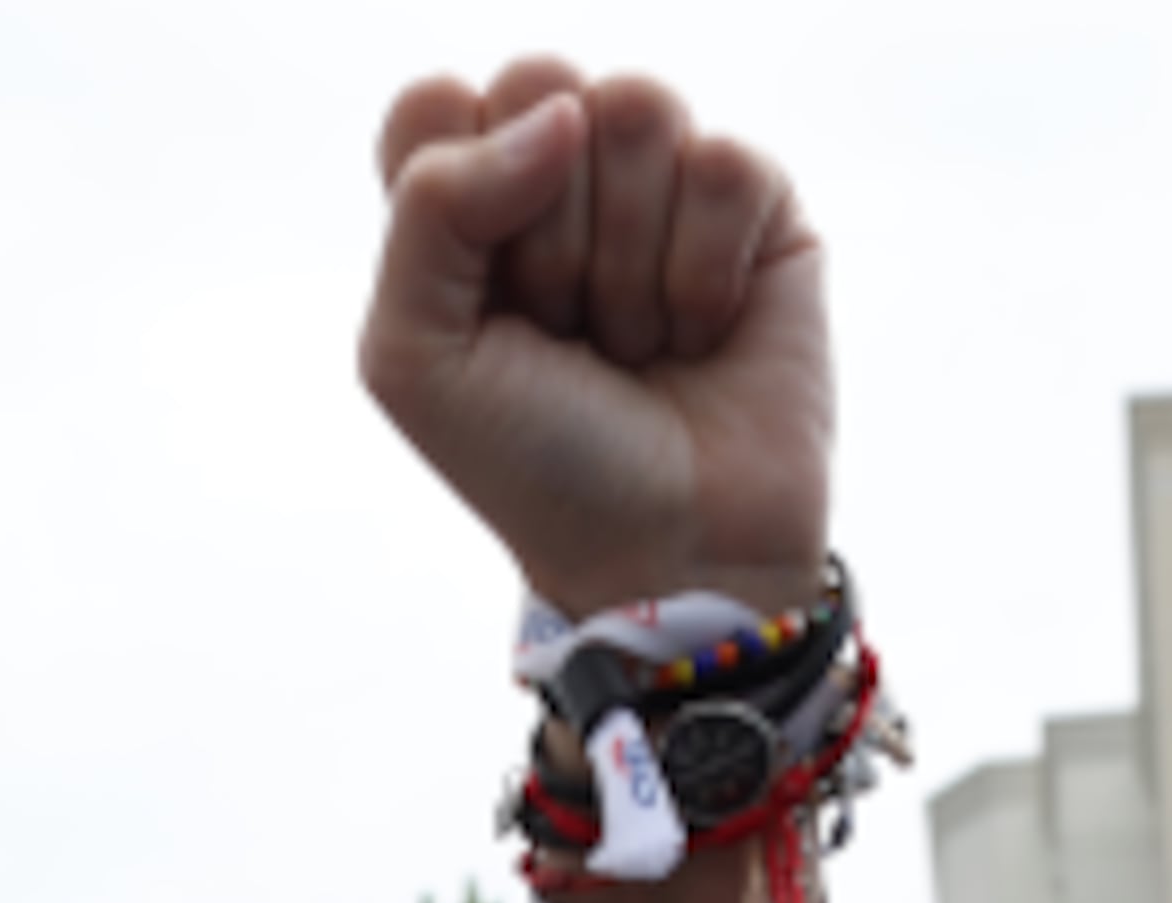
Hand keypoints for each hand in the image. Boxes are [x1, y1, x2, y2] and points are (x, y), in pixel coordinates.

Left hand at [359, 64, 828, 620]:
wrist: (663, 551)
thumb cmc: (531, 464)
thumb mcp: (413, 357)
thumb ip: (429, 208)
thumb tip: (561, 114)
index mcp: (464, 205)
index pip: (434, 100)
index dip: (452, 189)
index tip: (479, 298)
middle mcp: (559, 176)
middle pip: (538, 83)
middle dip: (544, 233)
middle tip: (562, 331)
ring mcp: (662, 181)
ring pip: (637, 106)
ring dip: (624, 262)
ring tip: (632, 344)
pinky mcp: (758, 203)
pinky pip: (725, 162)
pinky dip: (702, 274)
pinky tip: (701, 338)